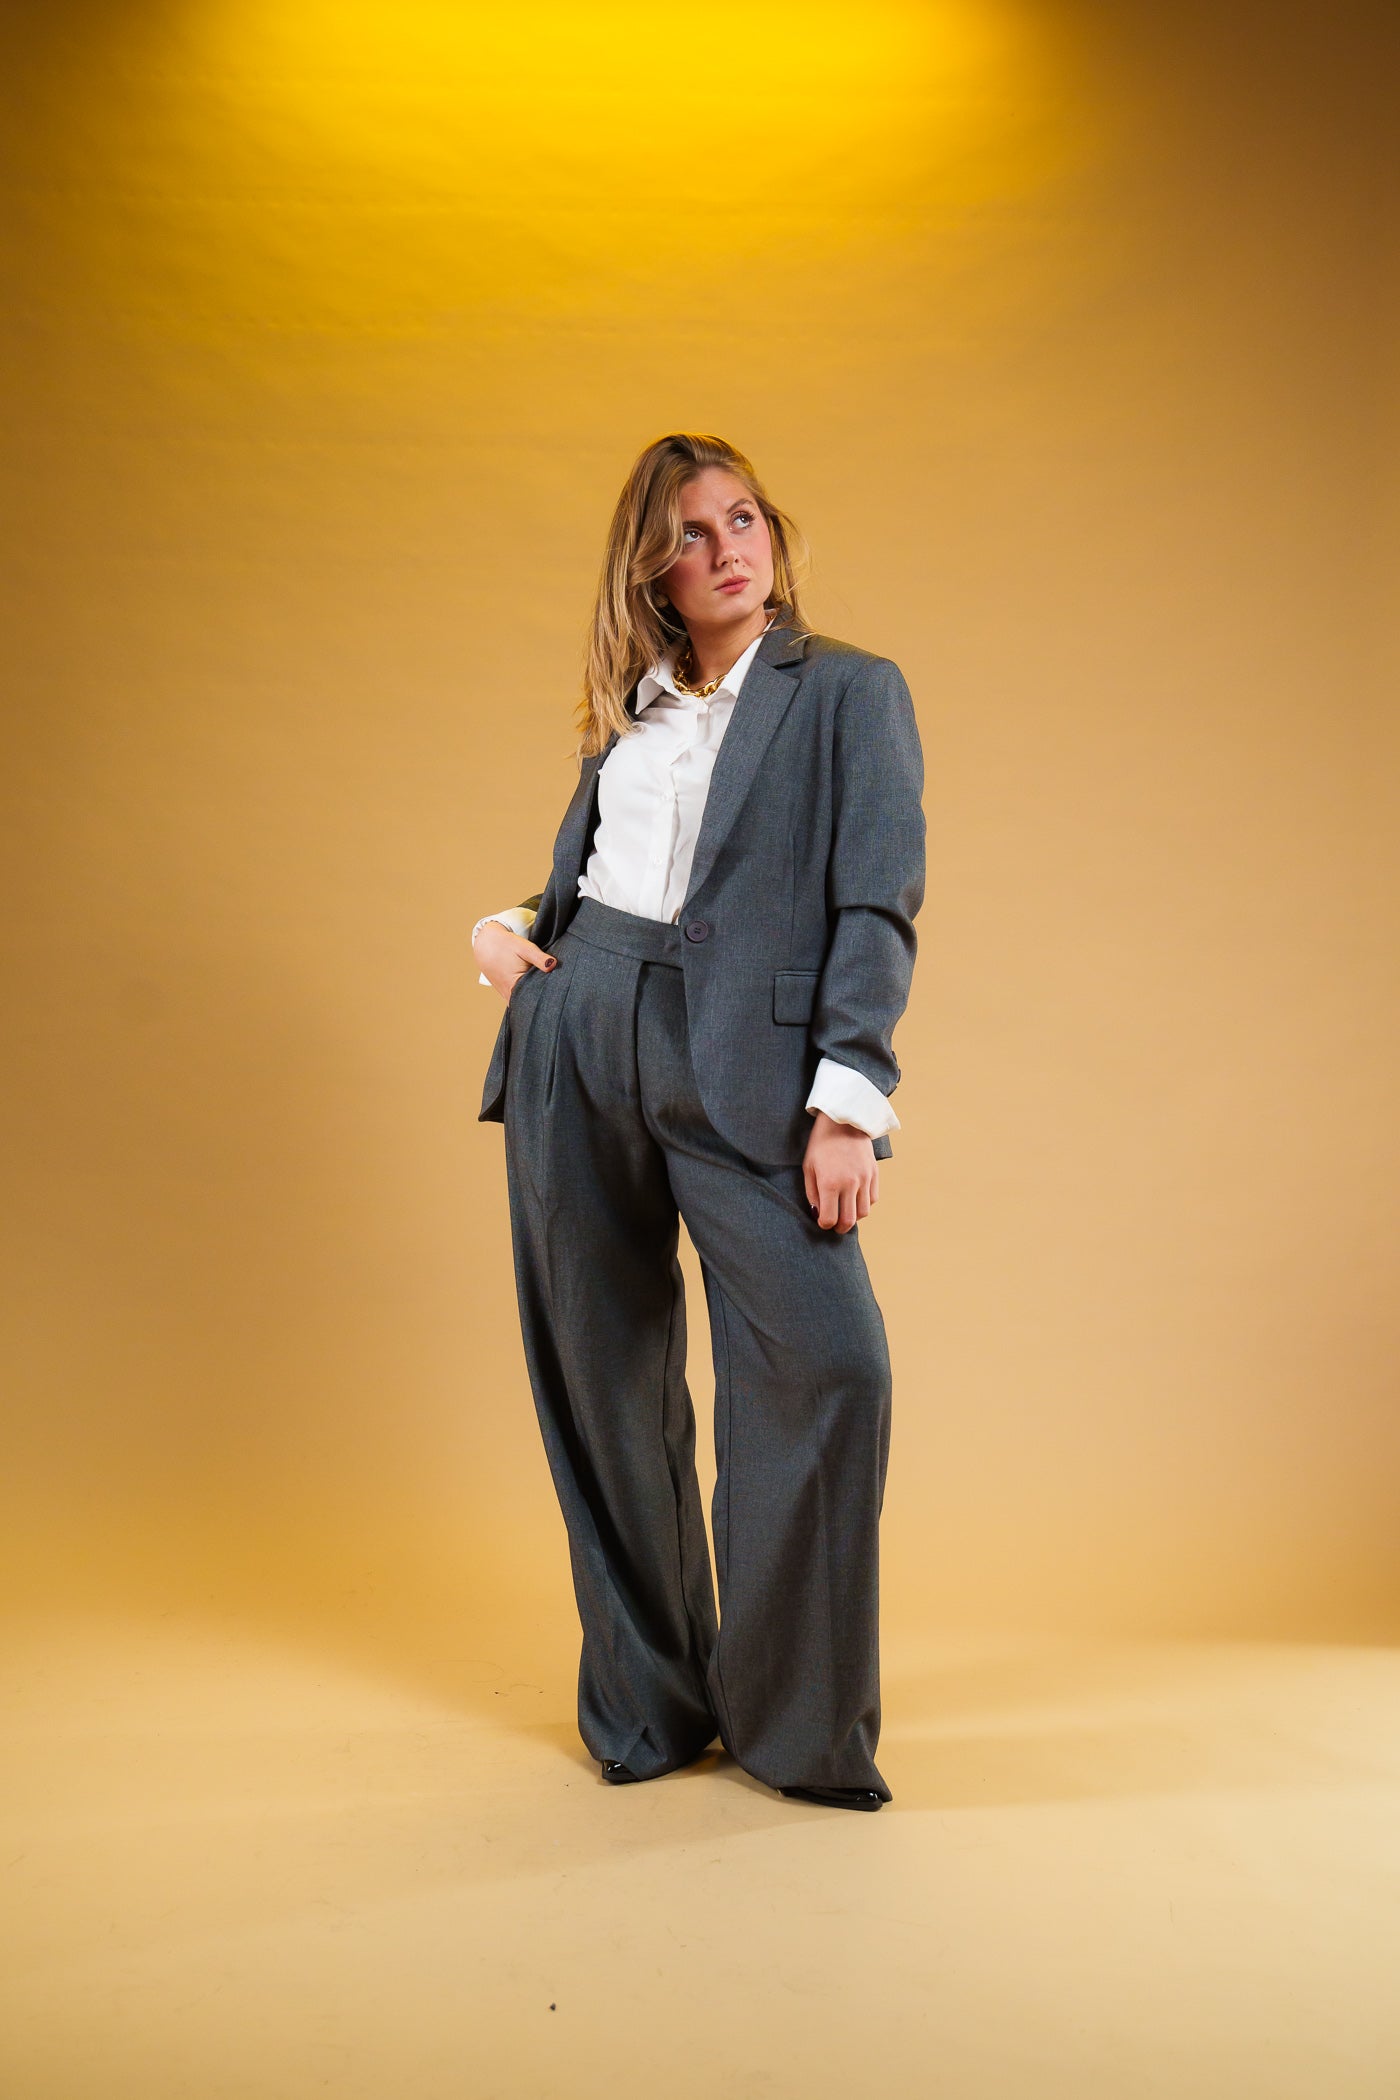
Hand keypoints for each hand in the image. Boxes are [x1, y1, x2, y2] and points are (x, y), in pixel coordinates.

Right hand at [474, 920, 556, 1000]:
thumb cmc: (506, 944)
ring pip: (525, 1003)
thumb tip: (554, 965)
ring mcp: (507, 997)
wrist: (486, 943)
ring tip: (549, 993)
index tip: (561, 991)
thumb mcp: (525, 948)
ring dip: (536, 999)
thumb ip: (539, 958)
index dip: (549, 995)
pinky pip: (520, 1000)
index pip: (537, 998)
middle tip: (558, 994)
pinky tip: (537, 991)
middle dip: (544, 999)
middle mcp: (510, 995)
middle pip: (531, 1003)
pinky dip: (528, 997)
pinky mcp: (507, 994)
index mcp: (515, 985)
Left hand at [803, 1110, 879, 1232]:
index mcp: (829, 1183)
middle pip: (848, 1221)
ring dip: (853, 1217)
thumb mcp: (809, 1168)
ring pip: (863, 1213)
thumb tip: (817, 1214)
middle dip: (840, 1228)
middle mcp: (849, 1184)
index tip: (822, 1220)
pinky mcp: (874, 1173)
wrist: (843, 1121)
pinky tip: (855, 1198)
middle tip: (834, 1225)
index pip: (829, 1219)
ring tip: (845, 1211)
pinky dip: (864, 1204)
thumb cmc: (821, 1144)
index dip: (824, 1224)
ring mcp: (864, 1179)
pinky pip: (873, 1199)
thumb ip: (812, 1194)